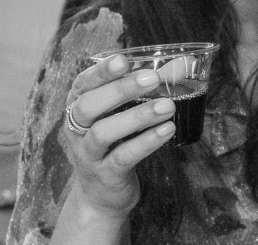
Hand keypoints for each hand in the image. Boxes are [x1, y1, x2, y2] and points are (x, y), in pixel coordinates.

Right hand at [61, 53, 175, 218]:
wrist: (101, 196)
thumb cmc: (114, 144)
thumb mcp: (122, 115)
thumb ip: (146, 90)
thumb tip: (181, 64)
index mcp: (77, 109)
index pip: (82, 84)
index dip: (101, 72)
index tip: (123, 60)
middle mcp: (76, 131)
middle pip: (88, 106)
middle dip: (120, 89)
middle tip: (152, 78)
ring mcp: (88, 155)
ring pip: (104, 133)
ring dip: (138, 116)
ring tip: (168, 106)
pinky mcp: (105, 175)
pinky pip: (123, 157)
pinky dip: (146, 142)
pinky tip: (167, 130)